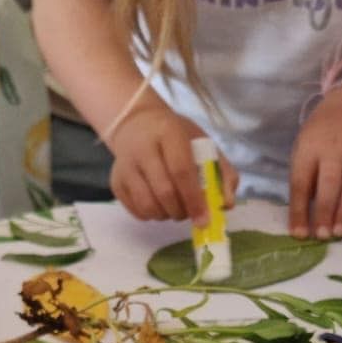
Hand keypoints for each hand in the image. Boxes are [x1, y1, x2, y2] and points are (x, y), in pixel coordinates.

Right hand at [108, 106, 235, 223]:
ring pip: (148, 205)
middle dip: (182, 211)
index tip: (205, 218)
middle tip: (191, 213)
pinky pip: (136, 211)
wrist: (137, 124)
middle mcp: (142, 148)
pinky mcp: (115, 182)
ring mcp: (125, 166)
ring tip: (175, 207)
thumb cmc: (177, 137)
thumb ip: (223, 173)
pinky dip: (152, 215)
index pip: (181, 171)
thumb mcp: (204, 144)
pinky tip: (160, 204)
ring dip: (167, 215)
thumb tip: (226, 205)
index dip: (194, 199)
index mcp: (168, 133)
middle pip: (164, 191)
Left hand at [289, 85, 341, 239]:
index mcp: (310, 145)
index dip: (299, 210)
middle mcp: (336, 147)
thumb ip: (305, 177)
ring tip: (338, 233)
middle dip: (324, 212)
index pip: (301, 182)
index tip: (298, 234)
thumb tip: (303, 216)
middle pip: (329, 184)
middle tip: (321, 236)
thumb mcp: (306, 146)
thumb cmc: (324, 132)